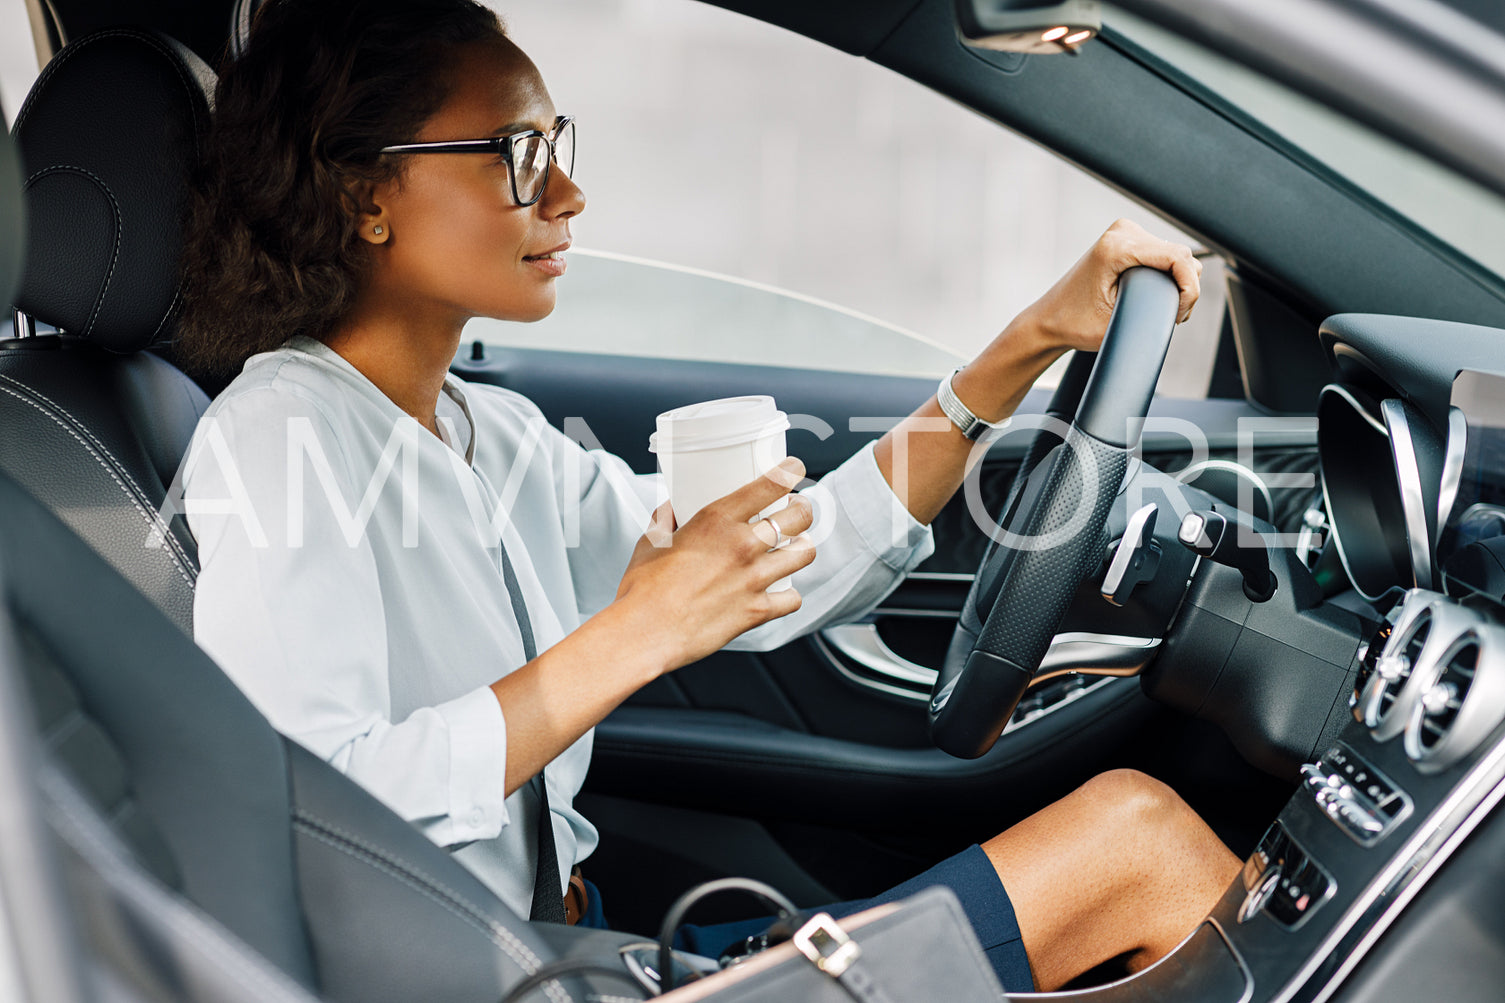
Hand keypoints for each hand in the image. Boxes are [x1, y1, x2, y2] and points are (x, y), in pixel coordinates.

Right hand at [614, 457, 816, 670]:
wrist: (643, 632)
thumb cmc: (643, 588)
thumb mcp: (652, 541)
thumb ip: (666, 519)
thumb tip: (671, 508)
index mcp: (717, 519)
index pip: (771, 484)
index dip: (791, 472)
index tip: (795, 469)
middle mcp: (742, 544)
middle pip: (799, 516)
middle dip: (803, 510)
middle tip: (796, 512)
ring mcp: (754, 578)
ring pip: (805, 553)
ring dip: (802, 548)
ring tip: (794, 548)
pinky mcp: (757, 611)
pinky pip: (793, 599)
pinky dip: (789, 596)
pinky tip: (780, 592)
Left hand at [1018, 219, 1201, 352]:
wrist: (1049, 320)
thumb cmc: (1075, 325)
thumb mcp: (1118, 324)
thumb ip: (1154, 311)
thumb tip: (1179, 305)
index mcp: (1117, 247)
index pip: (1180, 257)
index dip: (1189, 289)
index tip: (1178, 314)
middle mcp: (1121, 232)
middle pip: (1182, 255)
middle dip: (1185, 289)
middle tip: (1171, 317)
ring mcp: (1123, 232)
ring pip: (1176, 254)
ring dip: (1179, 282)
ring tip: (1164, 309)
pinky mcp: (1125, 239)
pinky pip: (1164, 254)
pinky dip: (1168, 275)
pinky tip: (1157, 295)